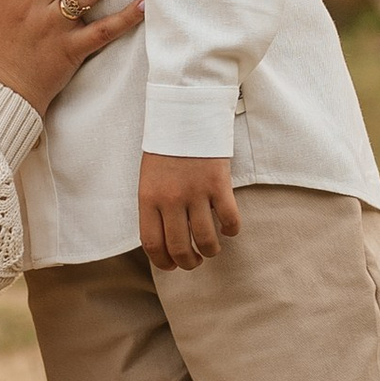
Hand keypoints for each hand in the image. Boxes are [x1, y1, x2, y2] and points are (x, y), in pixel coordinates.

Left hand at [140, 154, 240, 269]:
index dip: (163, 262)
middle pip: (180, 248)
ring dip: (210, 251)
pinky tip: (228, 228)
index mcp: (148, 198)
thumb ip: (154, 206)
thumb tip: (164, 239)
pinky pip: (229, 219)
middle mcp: (170, 199)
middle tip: (194, 261)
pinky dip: (231, 230)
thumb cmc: (165, 147)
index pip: (152, 244)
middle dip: (188, 262)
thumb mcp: (148, 177)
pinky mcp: (218, 184)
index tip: (172, 266)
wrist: (185, 114)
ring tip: (211, 249)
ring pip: (206, 239)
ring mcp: (195, 192)